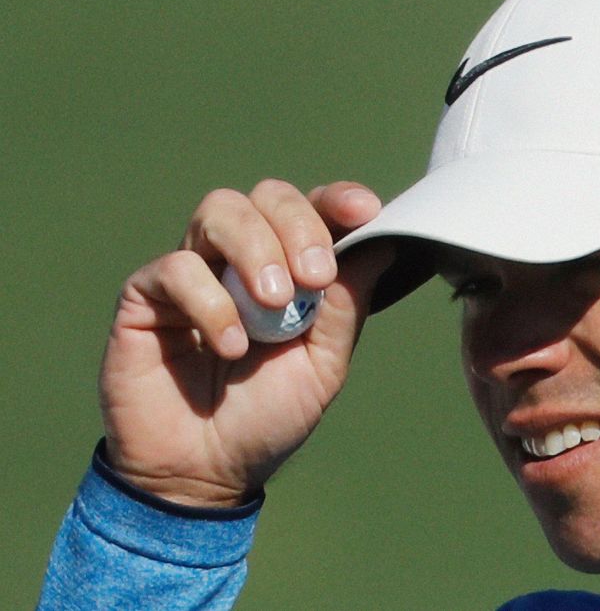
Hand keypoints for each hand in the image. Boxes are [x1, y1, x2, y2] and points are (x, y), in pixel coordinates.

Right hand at [99, 180, 392, 506]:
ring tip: (275, 304)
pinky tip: (231, 345)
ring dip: (257, 249)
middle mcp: (241, 258)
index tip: (364, 211)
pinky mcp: (145, 296)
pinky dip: (211, 302)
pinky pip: (177, 268)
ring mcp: (193, 270)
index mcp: (290, 267)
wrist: (205, 474)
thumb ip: (346, 306)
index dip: (338, 199)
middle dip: (299, 225)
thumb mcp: (323, 365)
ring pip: (220, 210)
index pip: (312, 209)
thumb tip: (384, 245)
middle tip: (316, 276)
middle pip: (268, 195)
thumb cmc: (267, 417)